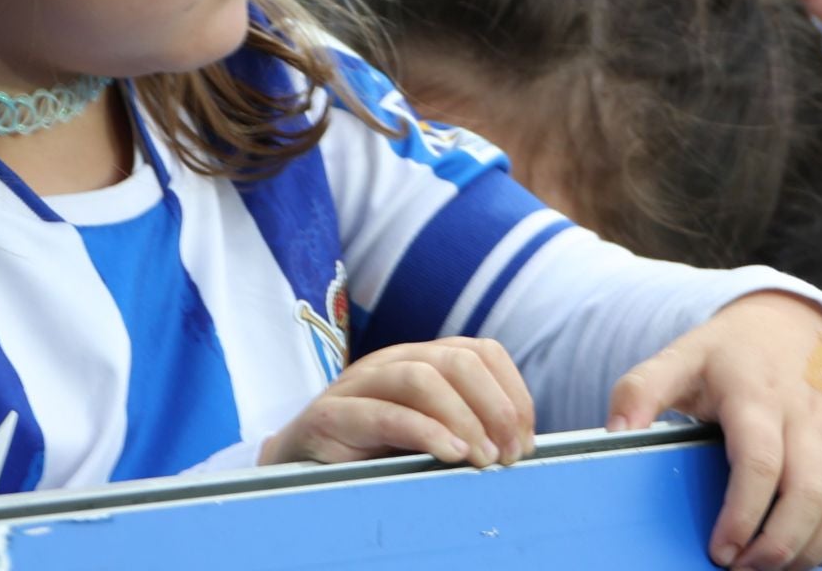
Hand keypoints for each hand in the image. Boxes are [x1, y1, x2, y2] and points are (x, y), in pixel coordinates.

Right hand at [259, 337, 534, 466]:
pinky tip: (450, 455)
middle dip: (496, 407)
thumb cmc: (371, 455)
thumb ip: (464, 429)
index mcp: (422, 359)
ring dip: (464, 419)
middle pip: (458, 360)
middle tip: (508, 454)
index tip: (526, 439)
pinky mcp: (331, 415)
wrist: (295, 470)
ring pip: (422, 377)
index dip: (513, 392)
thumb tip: (519, 446)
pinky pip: (385, 414)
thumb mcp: (424, 435)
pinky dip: (425, 433)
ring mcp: (359, 383)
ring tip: (483, 459)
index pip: (482, 352)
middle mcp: (393, 360)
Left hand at [606, 292, 821, 569]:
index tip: (720, 550)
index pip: (760, 461)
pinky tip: (816, 553)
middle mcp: (809, 412)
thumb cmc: (729, 352)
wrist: (795, 321)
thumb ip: (640, 392)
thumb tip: (615, 434)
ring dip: (814, 551)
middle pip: (810, 493)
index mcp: (757, 392)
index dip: (743, 515)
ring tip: (773, 567)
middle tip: (742, 568)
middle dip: (778, 546)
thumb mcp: (679, 357)